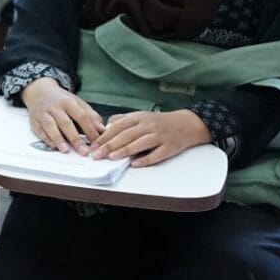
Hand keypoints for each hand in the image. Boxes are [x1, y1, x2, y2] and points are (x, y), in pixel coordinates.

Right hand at [20, 77, 104, 152]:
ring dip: (58, 139)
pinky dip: (47, 139)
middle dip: (75, 138)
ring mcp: (42, 114)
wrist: (39, 92)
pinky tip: (54, 146)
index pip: (81, 116)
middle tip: (84, 151)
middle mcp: (54, 107)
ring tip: (66, 150)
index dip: (90, 129)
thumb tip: (102, 130)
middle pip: (65, 123)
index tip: (97, 142)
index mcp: (68, 101)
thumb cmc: (62, 100)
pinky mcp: (34, 121)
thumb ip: (91, 116)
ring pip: (50, 126)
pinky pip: (40, 131)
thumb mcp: (78, 103)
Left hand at [91, 110, 209, 166]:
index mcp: (139, 117)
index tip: (93, 145)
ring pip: (140, 143)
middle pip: (127, 135)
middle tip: (97, 154)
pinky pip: (157, 154)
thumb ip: (123, 120)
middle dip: (110, 145)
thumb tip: (105, 127)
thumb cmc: (159, 122)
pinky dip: (146, 159)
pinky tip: (135, 164)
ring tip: (112, 157)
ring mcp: (160, 136)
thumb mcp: (140, 116)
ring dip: (125, 151)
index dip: (105, 136)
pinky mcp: (170, 147)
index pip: (118, 126)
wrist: (186, 124)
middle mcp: (149, 126)